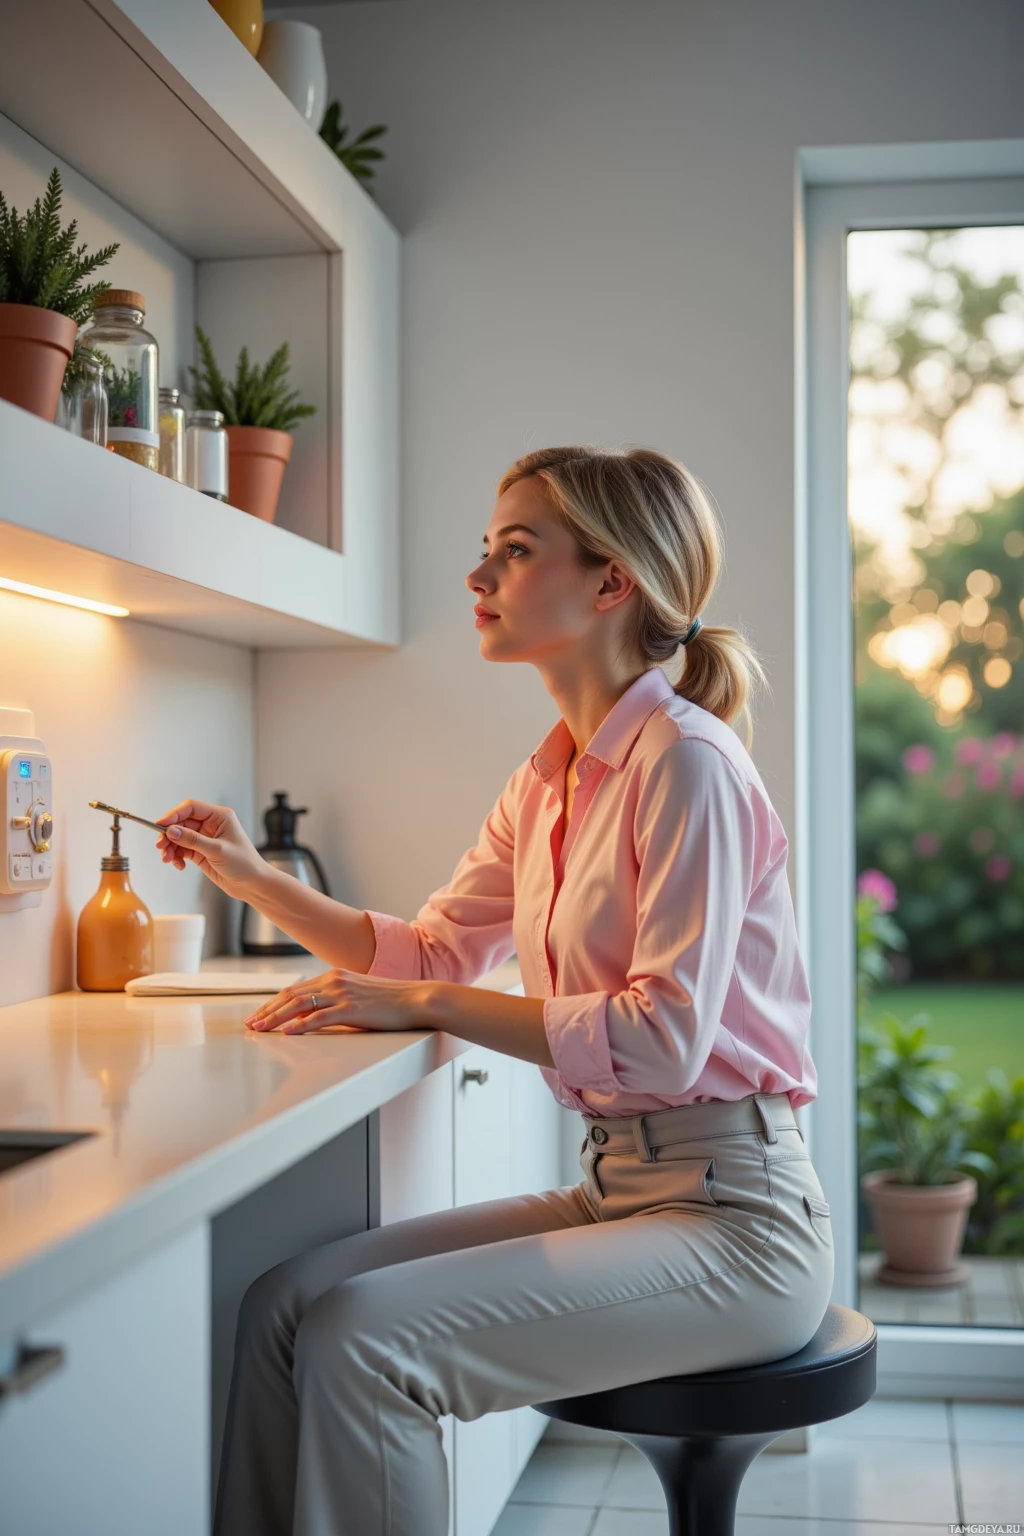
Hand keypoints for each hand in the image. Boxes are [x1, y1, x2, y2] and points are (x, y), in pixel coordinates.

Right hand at [155, 799, 264, 898]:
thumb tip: (171, 831)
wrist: (252, 885)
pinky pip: (182, 850)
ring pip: (179, 837)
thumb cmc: (244, 864)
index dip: (174, 815)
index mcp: (219, 816)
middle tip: (160, 847)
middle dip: (169, 835)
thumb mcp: (217, 850)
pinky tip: (179, 865)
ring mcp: (205, 838)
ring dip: (170, 848)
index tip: (160, 825)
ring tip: (168, 860)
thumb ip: (193, 840)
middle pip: (181, 823)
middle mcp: (211, 825)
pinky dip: (176, 856)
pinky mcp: (201, 852)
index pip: (191, 808)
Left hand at [244, 969, 432, 1034]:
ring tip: (261, 1029)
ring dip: (276, 1018)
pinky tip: (288, 1032)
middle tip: (251, 1024)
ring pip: (299, 1005)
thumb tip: (315, 1015)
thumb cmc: (391, 1000)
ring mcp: (343, 994)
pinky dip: (301, 1025)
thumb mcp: (358, 994)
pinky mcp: (352, 1009)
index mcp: (335, 976)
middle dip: (267, 1011)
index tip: (259, 1015)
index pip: (295, 990)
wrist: (416, 999)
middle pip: (291, 996)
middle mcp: (335, 981)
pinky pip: (320, 1017)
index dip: (273, 1003)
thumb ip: (336, 1000)